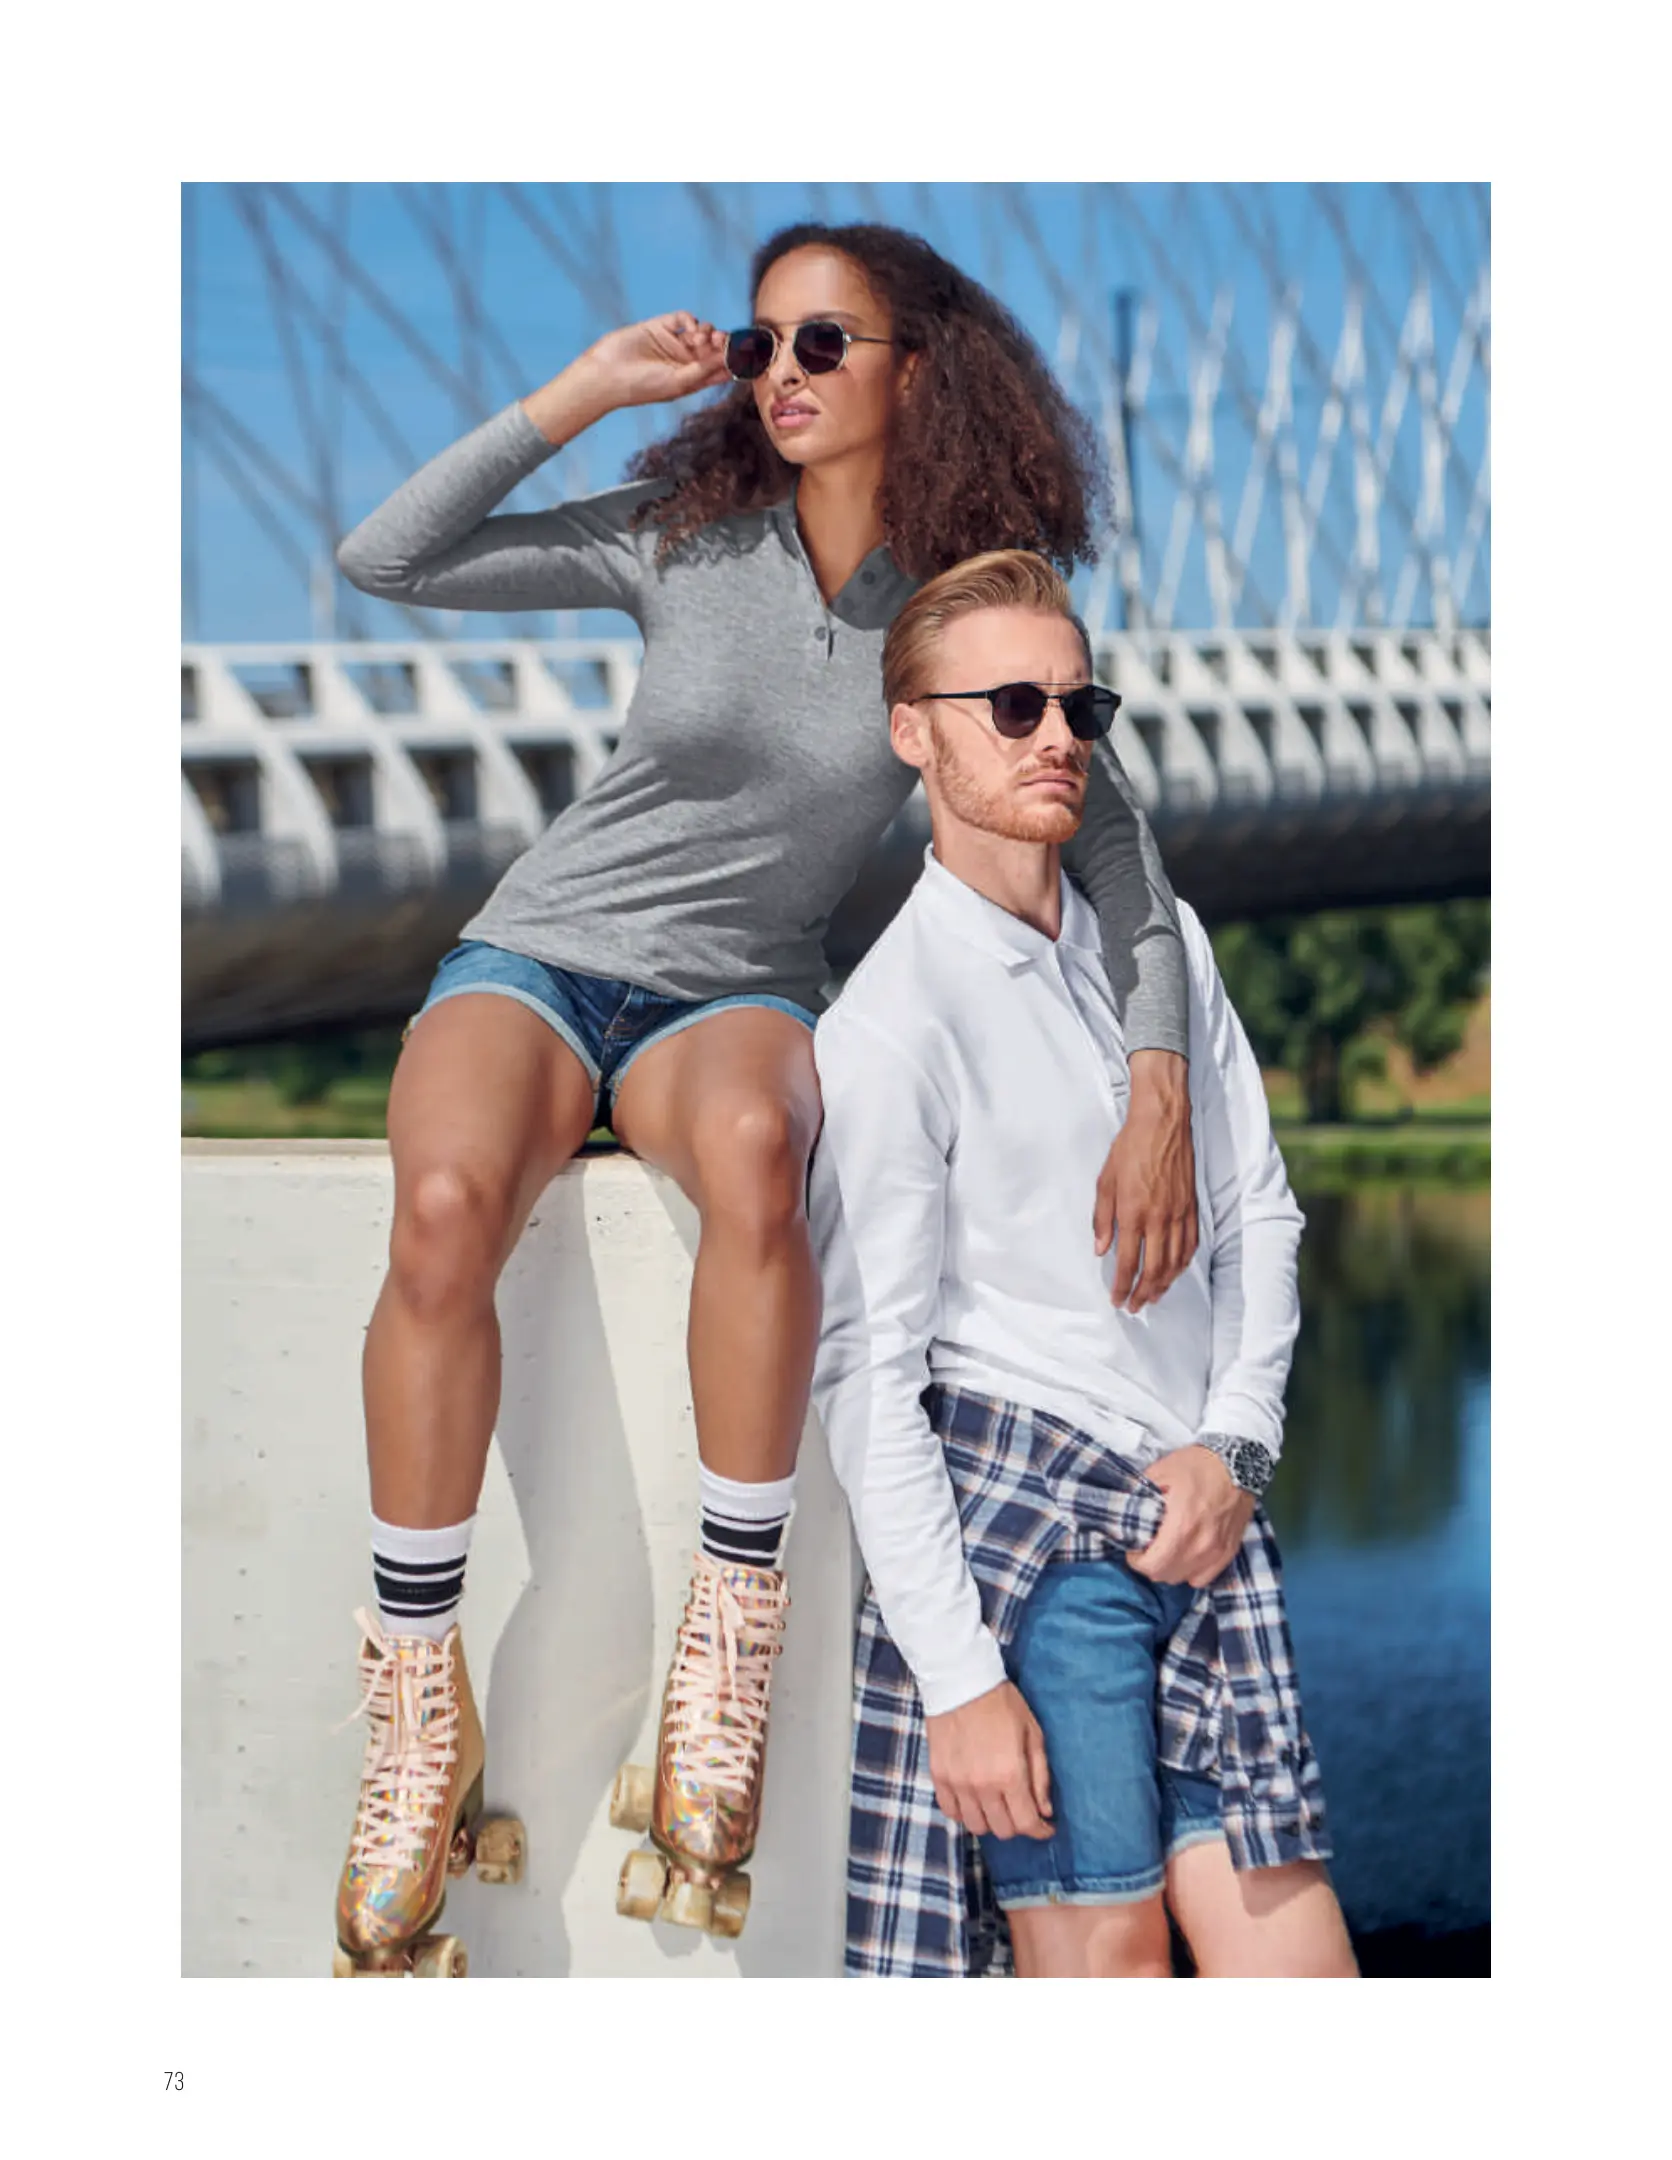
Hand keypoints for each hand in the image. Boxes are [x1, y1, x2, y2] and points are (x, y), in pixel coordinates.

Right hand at [584, 312, 730, 408]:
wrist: (608, 374)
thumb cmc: (643, 386)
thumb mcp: (678, 382)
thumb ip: (704, 369)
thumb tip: (730, 358)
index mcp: (693, 379)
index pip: (721, 370)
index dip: (736, 362)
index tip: (748, 356)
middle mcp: (686, 361)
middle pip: (715, 348)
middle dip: (724, 343)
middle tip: (724, 341)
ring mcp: (674, 343)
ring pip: (702, 332)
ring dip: (709, 332)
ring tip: (703, 337)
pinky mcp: (661, 326)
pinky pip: (684, 318)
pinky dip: (692, 320)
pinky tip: (691, 329)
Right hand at [925, 1681, 1052, 1840]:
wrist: (961, 1682)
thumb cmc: (1002, 1704)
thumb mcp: (1033, 1734)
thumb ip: (1041, 1776)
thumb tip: (1046, 1810)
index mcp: (1010, 1774)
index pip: (1027, 1823)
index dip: (1041, 1831)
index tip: (1046, 1828)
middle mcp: (983, 1786)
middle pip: (1002, 1830)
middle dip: (1018, 1825)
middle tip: (1022, 1809)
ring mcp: (957, 1783)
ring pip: (976, 1827)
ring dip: (991, 1821)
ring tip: (997, 1805)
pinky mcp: (939, 1777)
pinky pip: (951, 1812)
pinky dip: (965, 1813)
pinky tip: (974, 1801)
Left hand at [1093, 1048, 1198, 1311]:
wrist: (1162, 1123)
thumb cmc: (1130, 1148)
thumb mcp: (1105, 1182)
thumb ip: (1102, 1219)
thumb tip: (1101, 1250)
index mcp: (1133, 1214)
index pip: (1128, 1263)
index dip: (1122, 1286)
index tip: (1116, 1300)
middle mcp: (1159, 1219)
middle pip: (1154, 1270)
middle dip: (1143, 1294)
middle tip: (1134, 1307)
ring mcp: (1179, 1215)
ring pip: (1175, 1262)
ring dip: (1164, 1284)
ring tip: (1154, 1297)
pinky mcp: (1192, 1207)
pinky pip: (1190, 1244)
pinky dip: (1183, 1264)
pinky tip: (1176, 1271)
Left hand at [1127, 1445, 1254, 1587]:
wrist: (1239, 1463)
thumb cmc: (1198, 1466)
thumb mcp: (1161, 1470)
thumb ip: (1141, 1493)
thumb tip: (1126, 1509)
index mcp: (1182, 1526)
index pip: (1153, 1565)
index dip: (1137, 1561)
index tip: (1134, 1549)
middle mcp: (1201, 1545)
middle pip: (1167, 1575)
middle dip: (1151, 1565)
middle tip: (1147, 1549)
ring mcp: (1218, 1551)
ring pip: (1186, 1579)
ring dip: (1171, 1570)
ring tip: (1166, 1552)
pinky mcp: (1230, 1551)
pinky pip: (1206, 1577)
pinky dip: (1192, 1572)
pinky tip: (1187, 1556)